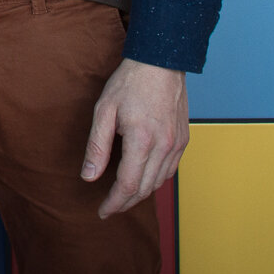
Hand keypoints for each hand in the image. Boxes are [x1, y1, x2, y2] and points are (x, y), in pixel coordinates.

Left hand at [81, 58, 187, 217]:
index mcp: (142, 140)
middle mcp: (164, 147)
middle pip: (144, 189)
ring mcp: (177, 144)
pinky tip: (143, 180)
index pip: (128, 185)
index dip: (113, 203)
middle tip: (109, 208)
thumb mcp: (104, 110)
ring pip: (159, 183)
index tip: (102, 211)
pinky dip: (155, 181)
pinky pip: (170, 170)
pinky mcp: (184, 140)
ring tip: (123, 198)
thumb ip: (97, 146)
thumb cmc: (129, 83)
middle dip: (125, 203)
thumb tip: (89, 176)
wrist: (161, 62)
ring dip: (141, 194)